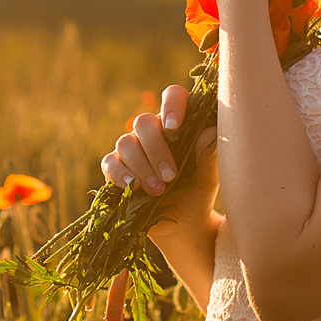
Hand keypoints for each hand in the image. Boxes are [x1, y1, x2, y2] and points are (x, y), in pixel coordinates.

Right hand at [101, 82, 219, 224]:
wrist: (184, 224)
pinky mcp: (117, 169)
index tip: (174, 127)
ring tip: (158, 191)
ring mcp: (132, 149)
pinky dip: (120, 174)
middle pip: (143, 122)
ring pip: (125, 143)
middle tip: (171, 176)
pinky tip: (134, 188)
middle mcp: (153, 132)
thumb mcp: (209, 177)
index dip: (171, 105)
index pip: (173, 97)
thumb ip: (210, 155)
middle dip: (156, 150)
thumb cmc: (199, 192)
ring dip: (142, 167)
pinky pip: (110, 163)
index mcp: (178, 125)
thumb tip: (209, 132)